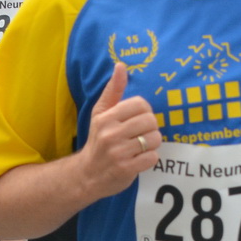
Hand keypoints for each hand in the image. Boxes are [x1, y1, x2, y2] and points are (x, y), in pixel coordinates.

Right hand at [78, 63, 159, 201]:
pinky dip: (149, 159)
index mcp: (106, 118)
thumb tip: (120, 65)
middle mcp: (110, 134)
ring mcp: (118, 153)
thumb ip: (113, 90)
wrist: (87, 175)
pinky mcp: (125, 169)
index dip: (145, 111)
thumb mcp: (100, 114)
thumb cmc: (98, 140)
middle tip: (141, 135)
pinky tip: (138, 159)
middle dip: (151, 128)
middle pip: (150, 121)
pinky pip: (152, 158)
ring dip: (152, 144)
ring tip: (140, 147)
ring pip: (154, 139)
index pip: (140, 104)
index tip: (138, 120)